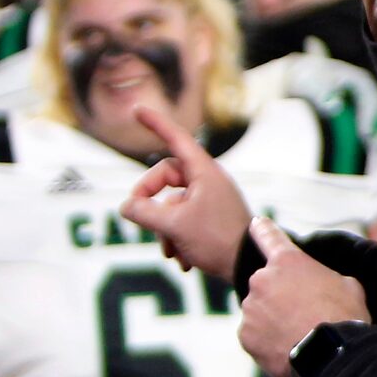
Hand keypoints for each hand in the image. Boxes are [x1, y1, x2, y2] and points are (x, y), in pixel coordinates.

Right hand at [120, 104, 251, 276]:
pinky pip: (186, 222)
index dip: (155, 123)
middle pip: (167, 179)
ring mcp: (212, 200)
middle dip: (151, 203)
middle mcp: (209, 181)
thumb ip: (145, 213)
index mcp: (203, 171)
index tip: (137, 110)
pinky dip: (179, 240)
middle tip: (137, 218)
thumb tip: (126, 207)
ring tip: (171, 252)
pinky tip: (184, 262)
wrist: (250, 266)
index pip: (175, 138)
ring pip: (174, 206)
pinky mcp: (214, 220)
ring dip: (165, 231)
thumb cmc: (217, 240)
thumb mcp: (174, 225)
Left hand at [239, 217, 370, 376]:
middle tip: (302, 315)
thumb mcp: (347, 286)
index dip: (263, 230)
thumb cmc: (344, 317)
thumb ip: (326, 278)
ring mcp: (251, 308)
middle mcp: (262, 279)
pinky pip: (254, 336)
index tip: (256, 224)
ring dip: (273, 320)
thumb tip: (326, 286)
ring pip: (259, 312)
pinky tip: (287, 349)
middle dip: (279, 297)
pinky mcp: (245, 334)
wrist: (332, 355)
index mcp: (287, 261)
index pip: (269, 236)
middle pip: (266, 285)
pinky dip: (266, 342)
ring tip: (298, 336)